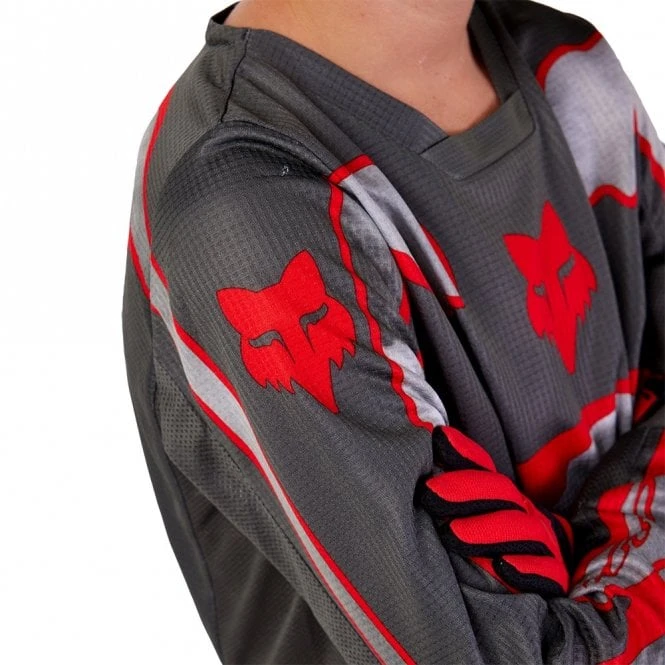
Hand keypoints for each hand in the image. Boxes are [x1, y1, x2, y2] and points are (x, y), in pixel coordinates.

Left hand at [418, 425, 573, 596]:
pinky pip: (546, 572)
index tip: (438, 440)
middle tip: (430, 494)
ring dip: (485, 531)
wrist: (544, 582)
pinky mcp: (555, 577)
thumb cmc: (498, 546)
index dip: (463, 454)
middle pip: (501, 494)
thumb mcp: (476, 513)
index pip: (485, 469)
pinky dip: (525, 569)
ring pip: (520, 530)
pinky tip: (502, 567)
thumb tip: (437, 438)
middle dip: (464, 491)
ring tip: (452, 534)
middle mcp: (526, 514)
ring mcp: (543, 545)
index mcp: (507, 497)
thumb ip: (459, 477)